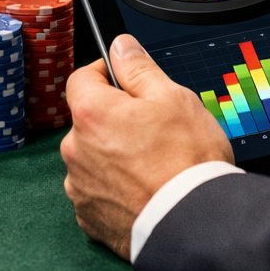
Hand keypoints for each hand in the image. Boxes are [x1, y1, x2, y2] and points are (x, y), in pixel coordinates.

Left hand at [61, 34, 233, 259]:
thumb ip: (139, 68)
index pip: (82, 79)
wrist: (194, 224)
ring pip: (95, 157)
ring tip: (154, 165)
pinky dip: (117, 188)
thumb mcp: (172, 97)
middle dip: (116, 120)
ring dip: (115, 156)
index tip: (127, 80)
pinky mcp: (90, 218)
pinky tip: (146, 189)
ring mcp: (80, 187)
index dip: (106, 74)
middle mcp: (75, 150)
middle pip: (90, 121)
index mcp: (91, 114)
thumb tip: (120, 47)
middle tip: (154, 128)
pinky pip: (99, 191)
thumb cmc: (187, 161)